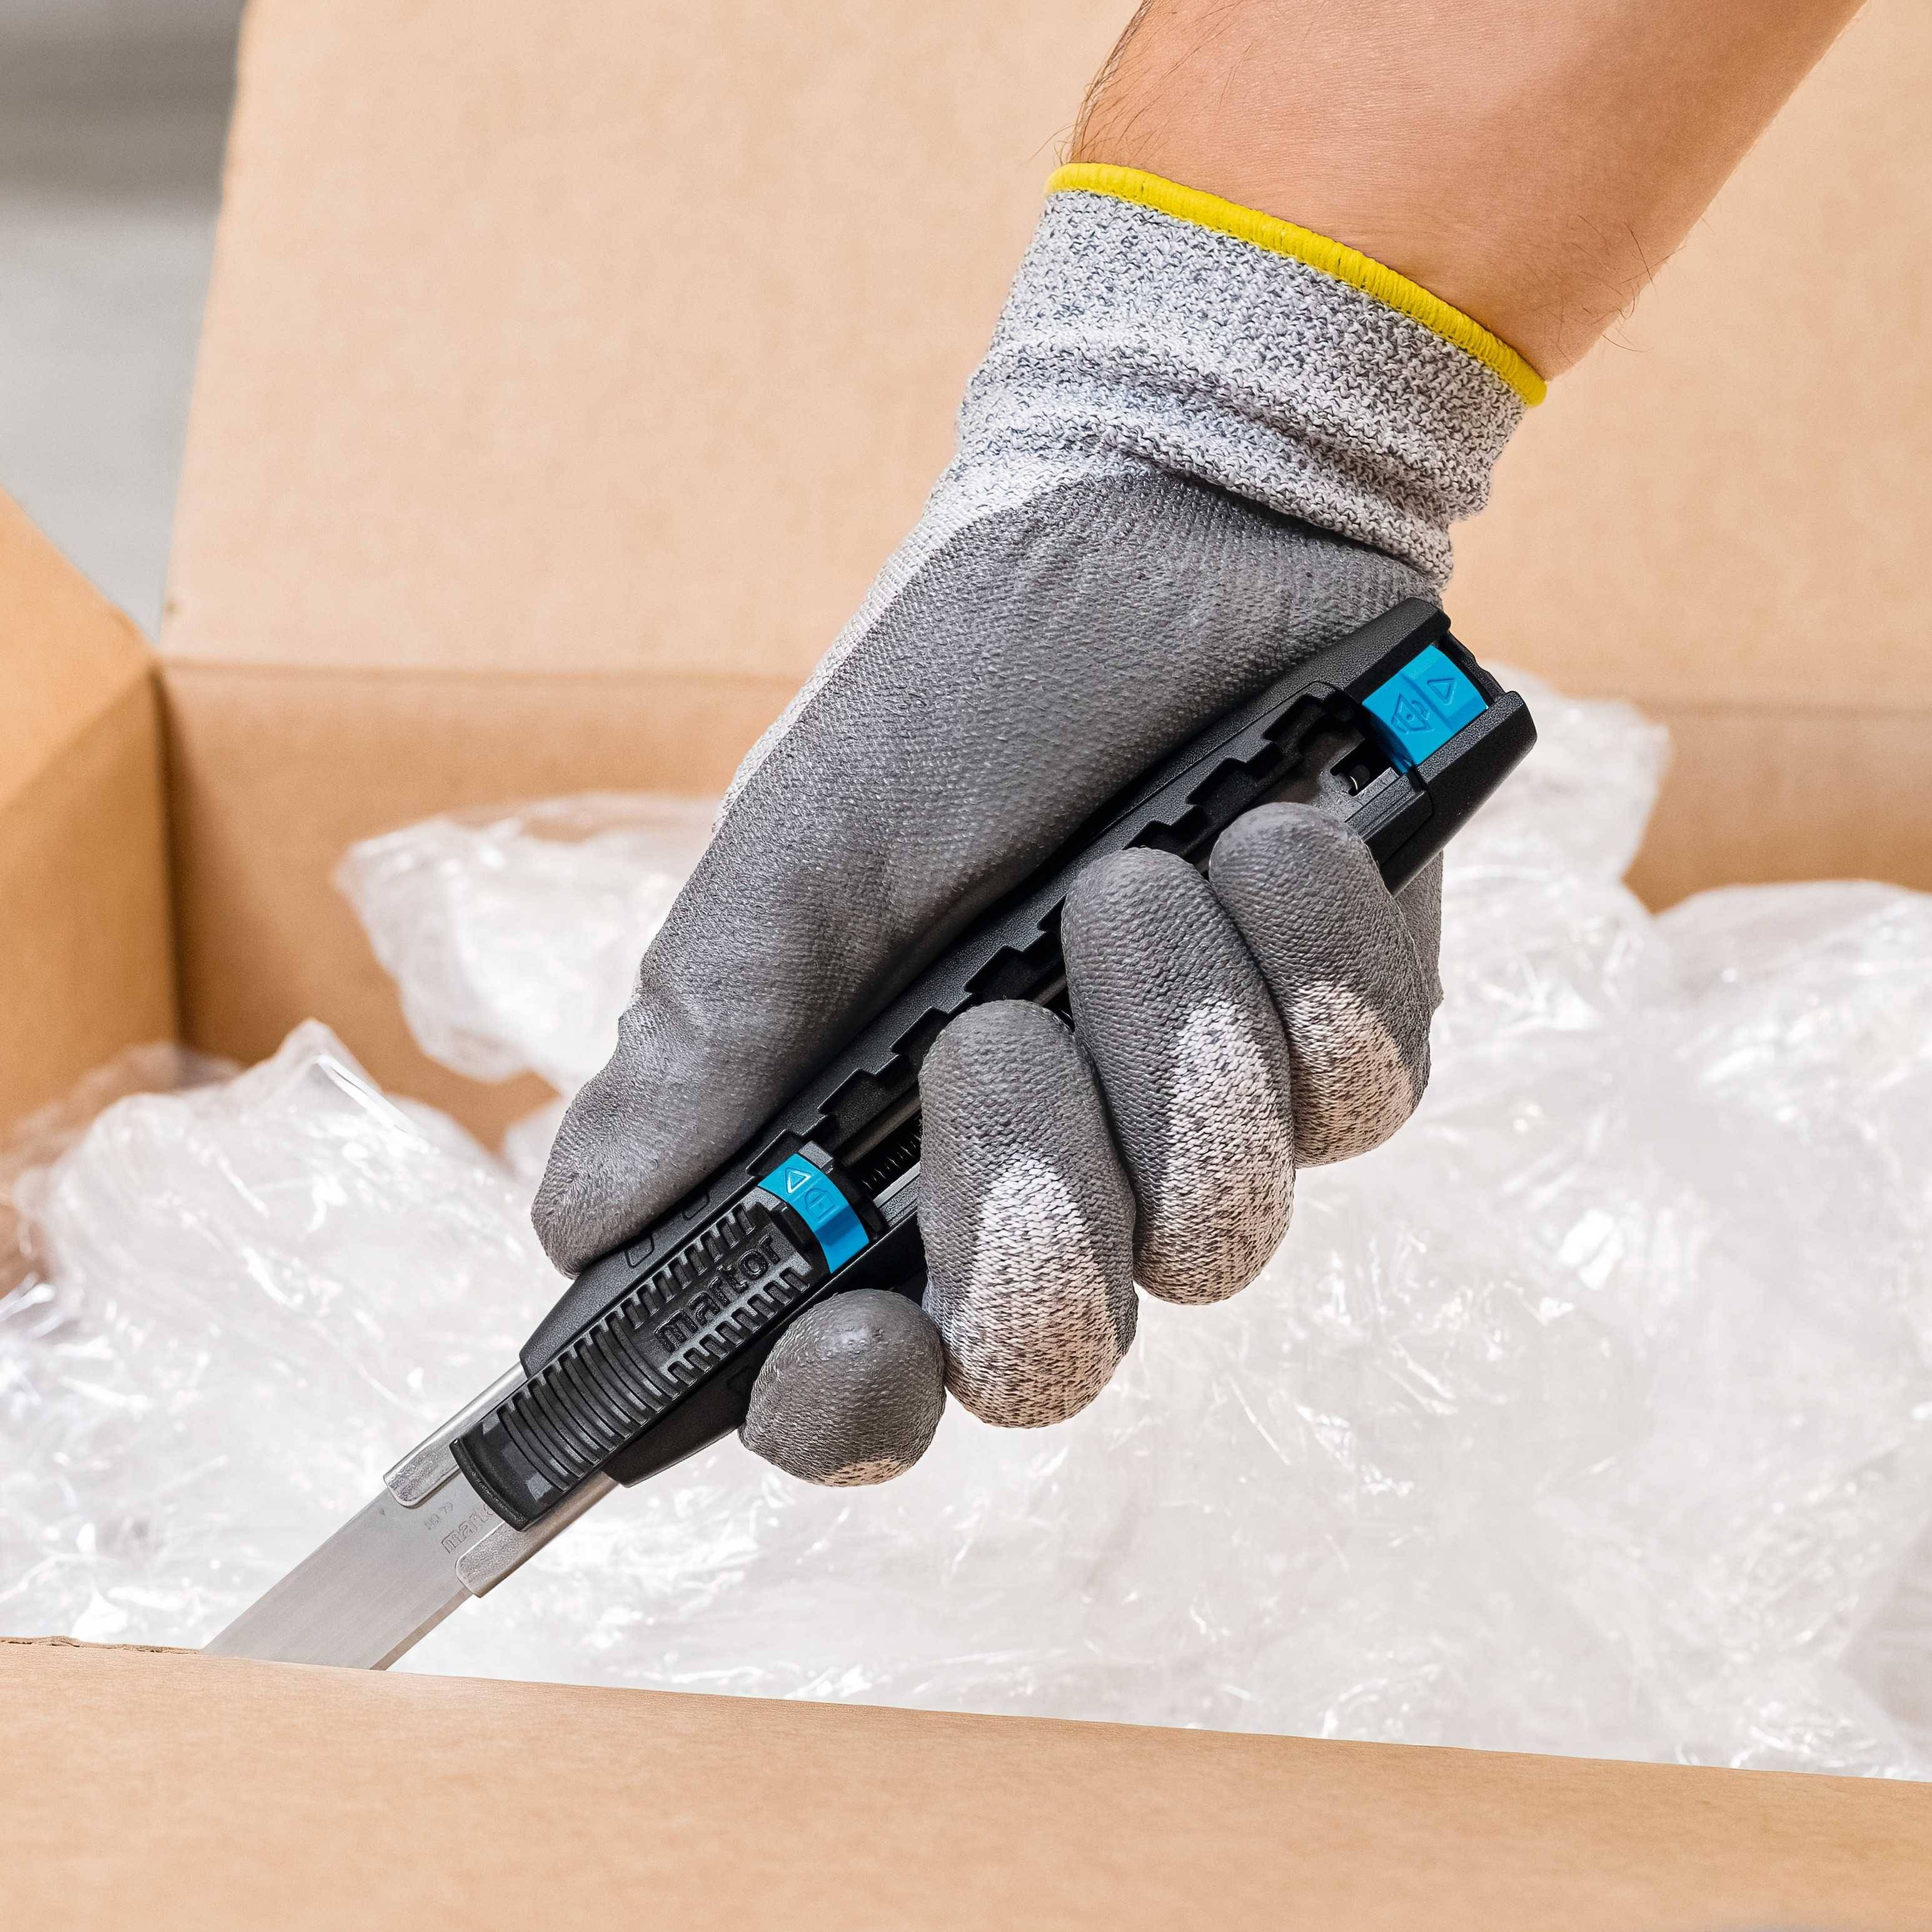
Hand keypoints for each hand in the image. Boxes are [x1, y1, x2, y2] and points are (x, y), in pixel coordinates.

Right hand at [532, 175, 1526, 1485]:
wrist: (1170, 522)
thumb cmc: (955, 697)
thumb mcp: (797, 855)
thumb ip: (701, 1044)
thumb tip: (576, 1223)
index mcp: (883, 1173)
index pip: (864, 1386)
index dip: (851, 1409)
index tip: (841, 1338)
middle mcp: (1050, 1186)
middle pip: (1052, 1361)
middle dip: (1024, 1211)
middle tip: (986, 1031)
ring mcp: (1209, 1132)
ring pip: (1215, 1234)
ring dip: (1162, 1035)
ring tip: (1130, 873)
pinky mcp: (1355, 1053)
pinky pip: (1353, 1097)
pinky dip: (1296, 952)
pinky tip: (1261, 833)